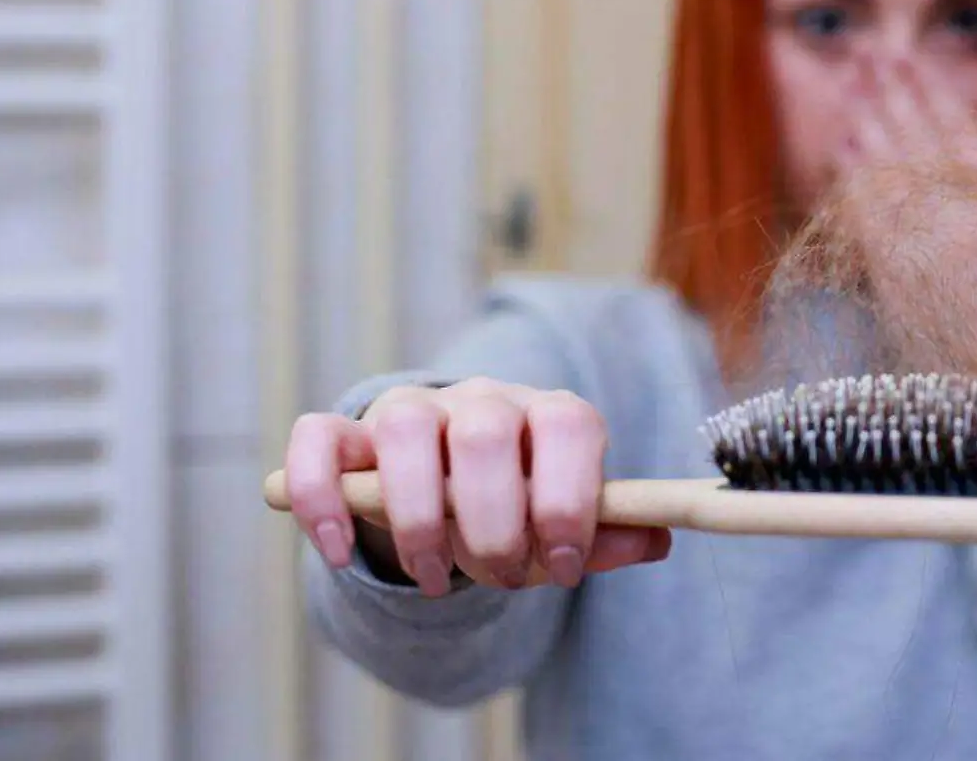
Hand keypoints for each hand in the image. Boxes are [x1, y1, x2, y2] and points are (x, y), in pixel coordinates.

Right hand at [282, 378, 670, 596]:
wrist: (445, 485)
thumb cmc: (517, 508)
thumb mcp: (562, 526)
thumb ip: (604, 535)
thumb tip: (657, 540)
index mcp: (548, 413)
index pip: (568, 425)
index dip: (568, 499)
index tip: (564, 565)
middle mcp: (481, 400)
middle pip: (485, 435)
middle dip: (494, 524)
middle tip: (502, 577)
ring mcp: (411, 409)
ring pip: (406, 432)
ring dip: (419, 520)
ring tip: (437, 577)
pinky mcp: (347, 431)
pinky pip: (319, 441)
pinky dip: (323, 499)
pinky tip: (339, 553)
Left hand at [825, 57, 976, 379]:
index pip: (957, 127)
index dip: (929, 88)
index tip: (909, 58)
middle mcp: (954, 207)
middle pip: (914, 133)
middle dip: (890, 89)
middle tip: (868, 53)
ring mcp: (919, 234)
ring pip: (884, 161)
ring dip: (866, 118)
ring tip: (850, 84)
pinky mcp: (889, 266)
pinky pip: (864, 206)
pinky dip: (852, 173)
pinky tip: (840, 145)